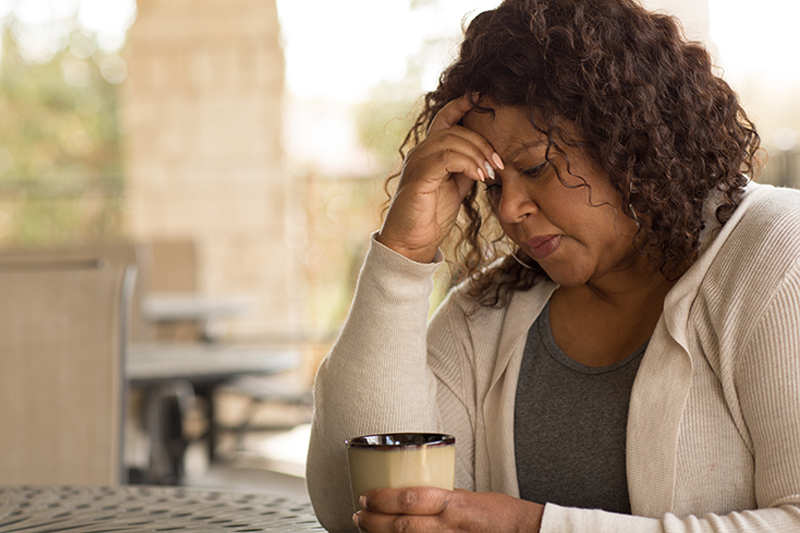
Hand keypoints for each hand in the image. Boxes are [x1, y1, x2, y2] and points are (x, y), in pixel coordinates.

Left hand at [353, 487, 542, 532]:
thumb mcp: (468, 496)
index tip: (366, 496)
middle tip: (358, 514)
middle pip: (401, 526)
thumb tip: (417, 494)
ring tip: (367, 528)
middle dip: (374, 521)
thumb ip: (442, 497)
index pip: (410, 499)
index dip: (382, 500)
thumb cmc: (501, 514)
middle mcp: (449, 527)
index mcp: (453, 504)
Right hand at [376, 95, 503, 262]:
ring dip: (477, 154)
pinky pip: (446, 158)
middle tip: (498, 164)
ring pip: (451, 141)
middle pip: (454, 130)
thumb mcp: (455, 188)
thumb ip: (465, 169)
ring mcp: (417, 163)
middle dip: (482, 143)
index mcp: (429, 152)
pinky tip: (479, 178)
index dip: (462, 104)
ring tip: (490, 173)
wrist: (412, 243)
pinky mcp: (418, 177)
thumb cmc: (431, 216)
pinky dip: (467, 164)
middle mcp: (420, 152)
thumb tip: (486, 158)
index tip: (483, 97)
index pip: (445, 118)